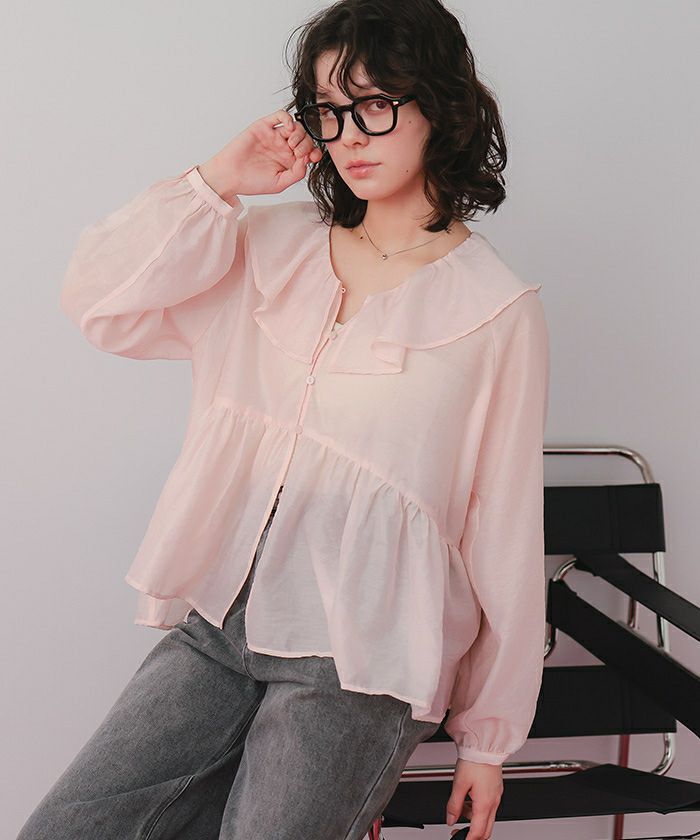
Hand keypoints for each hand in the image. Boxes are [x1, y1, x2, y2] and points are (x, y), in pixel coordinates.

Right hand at [198, 108, 323, 198]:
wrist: (230, 176)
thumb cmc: (251, 182)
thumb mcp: (280, 183)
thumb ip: (297, 173)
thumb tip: (308, 160)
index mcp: (288, 161)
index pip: (309, 152)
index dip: (315, 152)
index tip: (313, 157)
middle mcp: (283, 147)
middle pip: (305, 138)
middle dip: (306, 143)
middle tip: (298, 152)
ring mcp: (274, 136)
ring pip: (295, 126)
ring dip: (299, 133)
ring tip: (291, 144)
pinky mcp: (264, 127)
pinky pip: (280, 116)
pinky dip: (288, 119)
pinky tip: (288, 129)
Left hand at [446, 758, 502, 839]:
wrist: (485, 745)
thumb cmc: (474, 761)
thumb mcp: (459, 784)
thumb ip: (454, 805)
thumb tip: (450, 819)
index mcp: (485, 803)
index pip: (477, 832)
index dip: (467, 839)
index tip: (458, 838)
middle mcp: (493, 802)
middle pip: (486, 830)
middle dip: (473, 834)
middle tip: (459, 830)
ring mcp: (496, 796)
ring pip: (487, 818)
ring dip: (474, 819)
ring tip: (461, 807)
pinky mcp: (496, 789)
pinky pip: (489, 806)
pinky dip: (478, 809)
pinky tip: (469, 798)